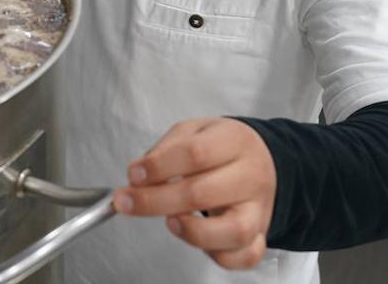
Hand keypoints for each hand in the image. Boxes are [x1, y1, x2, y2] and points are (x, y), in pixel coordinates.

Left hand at [113, 118, 275, 270]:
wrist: (261, 158)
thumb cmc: (220, 146)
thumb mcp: (192, 131)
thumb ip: (165, 150)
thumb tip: (139, 175)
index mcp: (234, 141)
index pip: (195, 153)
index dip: (158, 167)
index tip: (133, 175)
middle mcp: (251, 175)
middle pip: (203, 194)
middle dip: (155, 201)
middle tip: (126, 202)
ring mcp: (258, 208)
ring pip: (233, 231)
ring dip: (191, 232)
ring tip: (169, 221)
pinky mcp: (259, 233)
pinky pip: (245, 256)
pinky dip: (219, 254)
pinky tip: (194, 237)